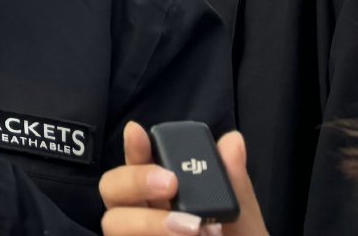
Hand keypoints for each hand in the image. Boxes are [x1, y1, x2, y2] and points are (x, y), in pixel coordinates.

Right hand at [100, 123, 266, 235]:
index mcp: (163, 200)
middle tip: (170, 182)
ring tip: (192, 229)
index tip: (138, 132)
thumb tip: (232, 141)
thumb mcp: (246, 226)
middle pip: (111, 189)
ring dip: (147, 221)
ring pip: (112, 223)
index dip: (132, 148)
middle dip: (134, 180)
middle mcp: (141, 218)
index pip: (137, 165)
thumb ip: (235, 186)